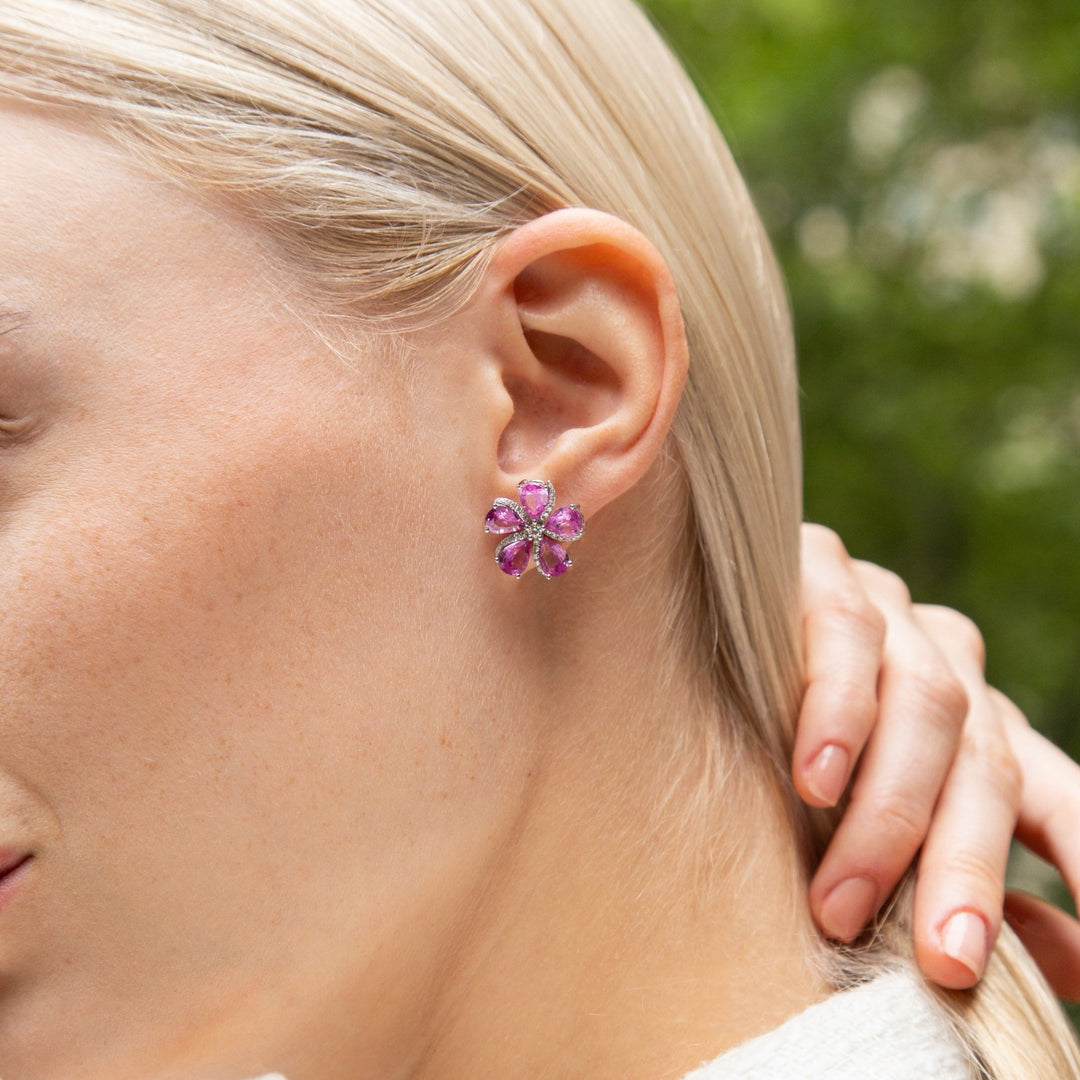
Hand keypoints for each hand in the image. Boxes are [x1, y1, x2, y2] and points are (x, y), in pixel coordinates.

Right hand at [796, 524, 1079, 995]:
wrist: (688, 619)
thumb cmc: (780, 744)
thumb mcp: (871, 815)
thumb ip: (962, 877)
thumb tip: (1069, 967)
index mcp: (978, 729)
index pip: (1059, 800)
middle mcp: (947, 664)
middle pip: (986, 766)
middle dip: (966, 868)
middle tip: (943, 961)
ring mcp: (890, 611)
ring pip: (928, 704)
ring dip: (888, 814)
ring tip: (840, 902)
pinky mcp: (822, 567)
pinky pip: (846, 632)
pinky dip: (837, 713)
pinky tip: (812, 780)